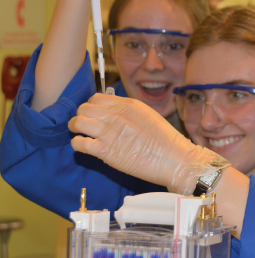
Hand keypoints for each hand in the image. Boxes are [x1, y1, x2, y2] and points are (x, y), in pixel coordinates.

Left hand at [68, 94, 229, 194]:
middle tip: (84, 126)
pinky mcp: (106, 151)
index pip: (96, 98)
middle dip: (81, 116)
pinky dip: (77, 144)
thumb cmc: (167, 142)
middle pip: (84, 108)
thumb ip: (130, 112)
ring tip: (79, 134)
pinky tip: (83, 147)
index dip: (91, 107)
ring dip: (75, 128)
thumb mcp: (149, 116)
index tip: (93, 116)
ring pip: (77, 122)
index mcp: (128, 104)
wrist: (175, 159)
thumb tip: (113, 113)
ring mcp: (110, 132)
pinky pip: (79, 143)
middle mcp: (117, 115)